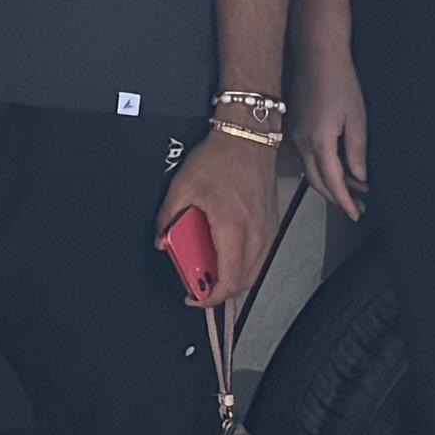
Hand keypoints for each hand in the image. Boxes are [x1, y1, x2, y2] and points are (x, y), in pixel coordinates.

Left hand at [173, 127, 282, 313]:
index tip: (194, 297)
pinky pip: (260, 256)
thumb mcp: (182, 185)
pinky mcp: (272, 224)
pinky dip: (243, 265)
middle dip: (220, 291)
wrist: (248, 137)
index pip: (229, 278)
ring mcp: (268, 230)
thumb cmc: (218, 158)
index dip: (211, 297)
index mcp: (232, 227)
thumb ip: (168, 217)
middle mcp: (256, 233)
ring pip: (254, 271)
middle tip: (197, 285)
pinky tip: (226, 256)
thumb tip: (162, 241)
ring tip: (209, 272)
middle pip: (243, 281)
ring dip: (233, 279)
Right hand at [293, 47, 366, 222]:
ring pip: (310, 171)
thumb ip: (356, 150)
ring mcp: (295, 135)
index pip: (333, 182)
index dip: (346, 201)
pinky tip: (336, 169)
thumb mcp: (356, 117)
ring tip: (352, 192)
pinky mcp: (294, 128)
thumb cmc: (341, 82)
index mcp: (319, 142)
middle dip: (336, 198)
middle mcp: (302, 143)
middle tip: (357, 208)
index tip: (357, 215)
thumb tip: (360, 178)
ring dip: (328, 185)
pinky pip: (306, 159)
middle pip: (317, 182)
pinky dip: (321, 170)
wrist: (316, 55)